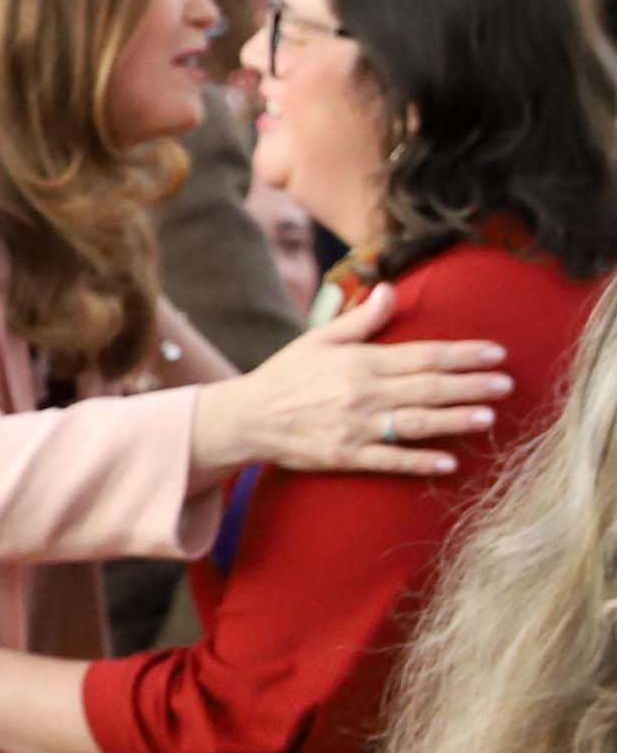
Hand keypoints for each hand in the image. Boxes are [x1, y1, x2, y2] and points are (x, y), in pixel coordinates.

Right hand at [194, 282, 510, 476]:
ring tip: (489, 417)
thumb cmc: (284, 375)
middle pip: (428, 388)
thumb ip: (360, 320)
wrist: (245, 417)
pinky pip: (390, 459)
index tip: (495, 353)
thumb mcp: (318, 339)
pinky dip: (420, 461)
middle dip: (471, 385)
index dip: (462, 354)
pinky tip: (449, 462)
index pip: (422, 356)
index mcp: (359, 362)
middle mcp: (362, 394)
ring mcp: (355, 427)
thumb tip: (391, 290)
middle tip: (506, 384)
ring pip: (416, 423)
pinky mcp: (346, 456)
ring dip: (455, 420)